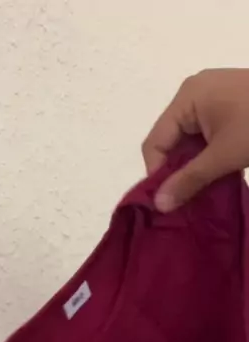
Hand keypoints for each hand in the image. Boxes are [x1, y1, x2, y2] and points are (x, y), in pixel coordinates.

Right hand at [142, 68, 248, 211]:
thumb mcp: (224, 156)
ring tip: (200, 192)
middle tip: (184, 202)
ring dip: (193, 168)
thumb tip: (159, 205)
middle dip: (176, 172)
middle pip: (170, 141)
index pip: (155, 142)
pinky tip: (214, 176)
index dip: (157, 175)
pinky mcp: (227, 106)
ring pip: (189, 141)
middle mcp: (194, 93)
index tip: (169, 202)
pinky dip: (207, 157)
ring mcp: (212, 98)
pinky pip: (205, 135)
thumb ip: (188, 181)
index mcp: (186, 97)